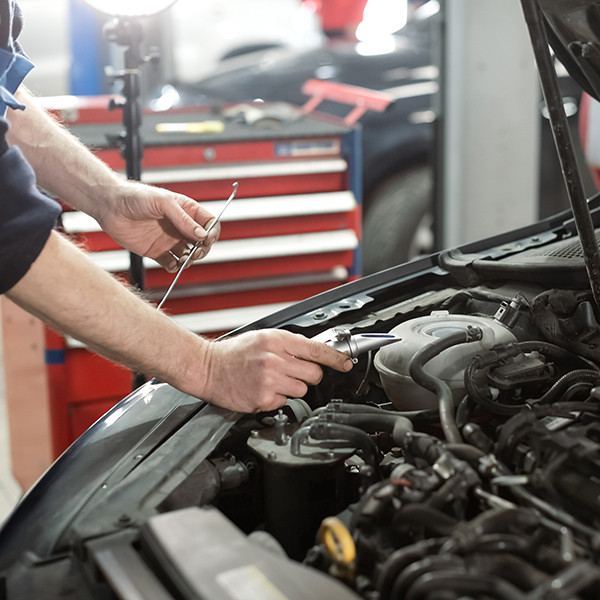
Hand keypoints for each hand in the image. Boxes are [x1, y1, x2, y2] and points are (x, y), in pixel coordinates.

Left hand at [96, 181, 220, 271]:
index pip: (209, 223)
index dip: (212, 232)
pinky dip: (175, 267)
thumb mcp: (163, 203)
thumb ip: (183, 219)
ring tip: (183, 260)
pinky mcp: (156, 251)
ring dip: (190, 260)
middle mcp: (179, 226)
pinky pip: (171, 263)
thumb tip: (202, 235)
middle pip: (202, 242)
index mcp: (186, 211)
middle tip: (195, 253)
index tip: (206, 240)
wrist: (109, 206)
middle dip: (202, 249)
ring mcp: (169, 240)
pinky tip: (172, 265)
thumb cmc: (135, 196)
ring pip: (189, 255)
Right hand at [194, 329, 353, 412]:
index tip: (346, 363)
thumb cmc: (234, 353)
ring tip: (272, 380)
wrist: (207, 368)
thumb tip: (314, 351)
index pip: (315, 349)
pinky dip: (275, 399)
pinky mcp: (262, 398)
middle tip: (292, 373)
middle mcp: (274, 359)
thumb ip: (288, 344)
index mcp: (277, 340)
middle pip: (313, 374)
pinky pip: (284, 402)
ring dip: (291, 388)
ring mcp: (269, 380)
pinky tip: (262, 390)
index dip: (335, 358)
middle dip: (308, 375)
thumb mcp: (263, 338)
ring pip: (301, 390)